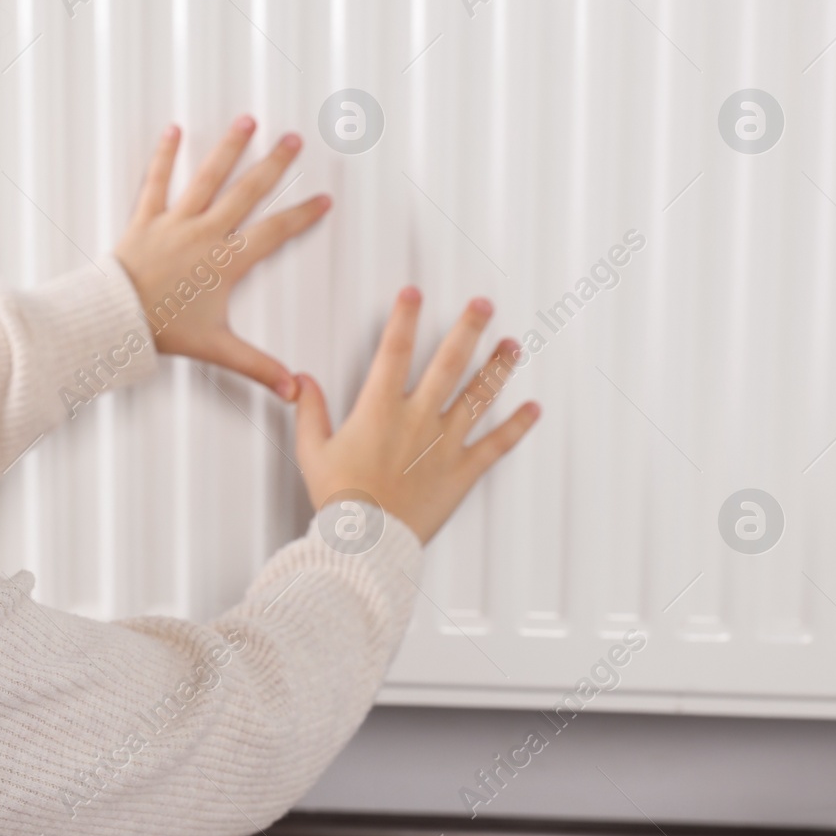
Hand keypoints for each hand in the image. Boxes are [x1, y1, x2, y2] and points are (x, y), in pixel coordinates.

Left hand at [114, 115, 328, 399]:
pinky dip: (163, 156)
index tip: (322, 199)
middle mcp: (205, 233)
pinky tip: (173, 131)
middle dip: (274, 165)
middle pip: (247, 192)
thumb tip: (291, 388)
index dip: (302, 215)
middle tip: (294, 141)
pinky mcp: (145, 219)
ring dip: (229, 148)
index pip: (275, 232)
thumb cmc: (162, 331)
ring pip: (208, 177)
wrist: (114, 320)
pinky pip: (155, 182)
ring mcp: (175, 222)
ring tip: (247, 121)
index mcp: (226, 261)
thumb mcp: (216, 349)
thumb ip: (257, 366)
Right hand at [294, 287, 539, 543]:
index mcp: (380, 409)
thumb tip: (303, 380)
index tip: (413, 293)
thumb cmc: (340, 499)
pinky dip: (517, 427)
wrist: (367, 542)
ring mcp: (444, 444)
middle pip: (449, 363)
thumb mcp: (313, 451)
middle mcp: (418, 418)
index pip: (395, 350)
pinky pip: (496, 445)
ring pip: (478, 396)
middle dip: (468, 328)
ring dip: (497, 367)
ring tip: (512, 345)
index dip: (404, 317)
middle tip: (483, 304)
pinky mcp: (462, 471)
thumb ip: (310, 411)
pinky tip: (532, 410)